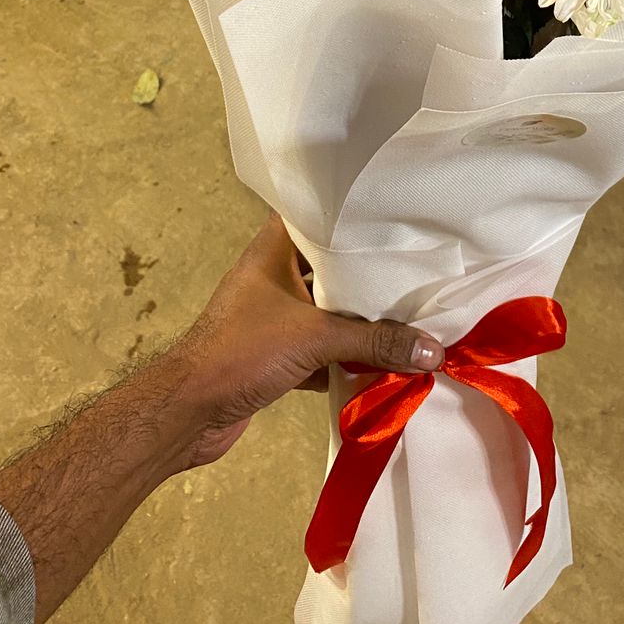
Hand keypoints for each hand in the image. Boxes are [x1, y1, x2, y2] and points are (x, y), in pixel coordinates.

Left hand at [168, 214, 443, 466]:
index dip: (353, 210)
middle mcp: (274, 276)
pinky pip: (323, 348)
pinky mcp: (276, 356)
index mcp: (275, 249)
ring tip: (413, 312)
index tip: (396, 209)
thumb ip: (376, 342)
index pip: (318, 213)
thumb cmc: (243, 350)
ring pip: (329, 310)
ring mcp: (274, 317)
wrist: (188, 413)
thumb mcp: (316, 338)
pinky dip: (347, 357)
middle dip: (370, 273)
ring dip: (361, 320)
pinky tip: (385, 362)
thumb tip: (436, 350)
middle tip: (419, 264)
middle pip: (331, 266)